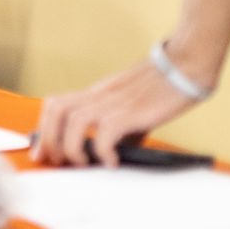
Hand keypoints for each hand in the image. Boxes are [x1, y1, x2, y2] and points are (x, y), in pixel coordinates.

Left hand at [33, 57, 201, 166]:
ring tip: (82, 163)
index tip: (42, 152)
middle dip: (49, 138)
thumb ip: (122, 129)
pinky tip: (112, 161)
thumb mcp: (134, 110)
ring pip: (73, 118)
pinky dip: (103, 150)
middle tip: (57, 161)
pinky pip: (107, 130)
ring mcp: (115, 101)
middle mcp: (100, 95)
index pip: (56, 104)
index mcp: (97, 94)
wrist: (187, 65)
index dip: (43, 128)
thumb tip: (116, 153)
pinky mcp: (134, 110)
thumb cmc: (164, 86)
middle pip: (56, 109)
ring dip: (71, 146)